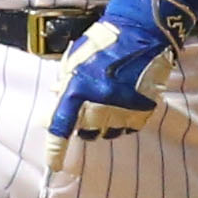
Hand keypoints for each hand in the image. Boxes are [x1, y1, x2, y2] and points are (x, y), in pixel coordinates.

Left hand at [40, 0, 177, 173]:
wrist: (142, 32)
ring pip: (108, 132)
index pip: (62, 125)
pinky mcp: (143, 108)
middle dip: (83, 125)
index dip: (56, 148)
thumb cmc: (105, 43)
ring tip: (106, 102)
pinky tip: (122, 105)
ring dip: (103, 124)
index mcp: (79, 87)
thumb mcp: (75, 59)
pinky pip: (128, 128)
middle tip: (87, 108)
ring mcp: (123, 107)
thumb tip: (54, 106)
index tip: (53, 164)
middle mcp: (101, 101)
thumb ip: (64, 84)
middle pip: (86, 132)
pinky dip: (122, 121)